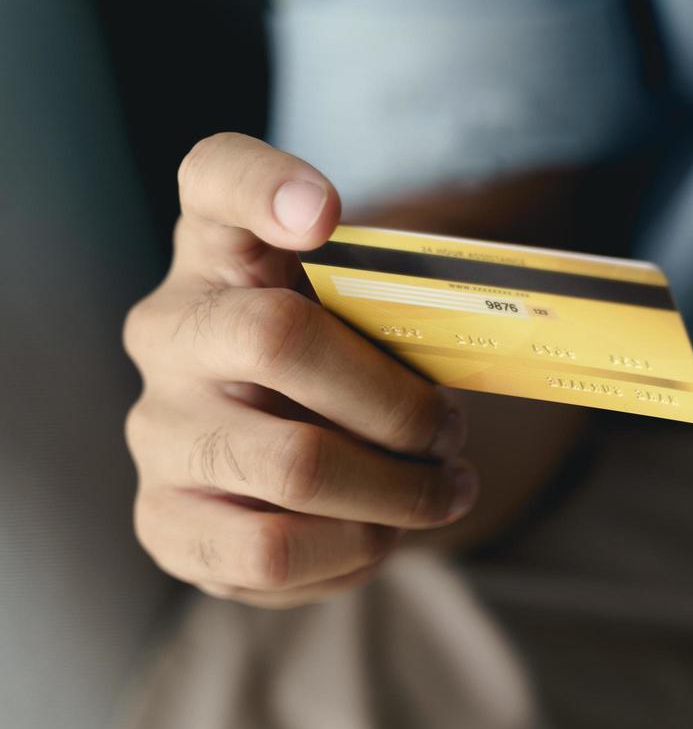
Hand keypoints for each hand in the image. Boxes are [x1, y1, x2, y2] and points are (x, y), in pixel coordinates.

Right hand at [123, 133, 477, 607]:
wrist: (302, 468)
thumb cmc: (357, 373)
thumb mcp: (380, 318)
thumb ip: (410, 304)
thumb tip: (500, 331)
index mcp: (226, 251)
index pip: (215, 176)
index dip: (263, 186)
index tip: (326, 214)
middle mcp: (172, 329)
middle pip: (277, 338)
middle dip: (400, 401)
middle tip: (451, 432)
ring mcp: (157, 427)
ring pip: (293, 465)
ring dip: (397, 491)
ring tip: (439, 492)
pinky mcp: (166, 521)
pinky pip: (270, 552)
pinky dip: (353, 551)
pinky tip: (381, 535)